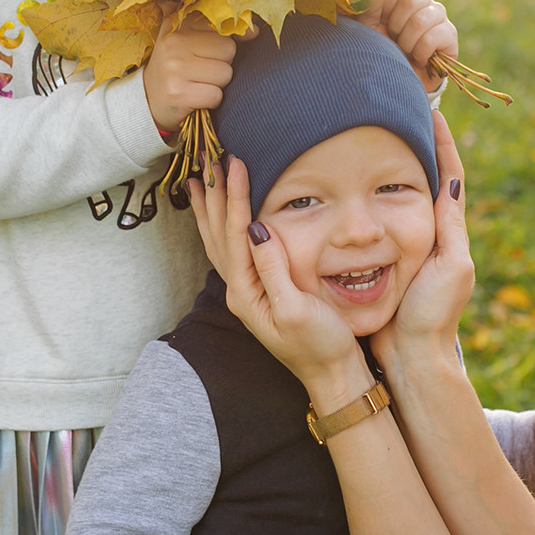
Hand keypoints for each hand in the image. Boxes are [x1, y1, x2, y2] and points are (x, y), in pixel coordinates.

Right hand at [144, 14, 236, 134]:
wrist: (147, 99)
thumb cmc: (177, 67)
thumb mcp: (189, 40)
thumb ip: (221, 30)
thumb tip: (255, 30)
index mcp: (178, 24)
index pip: (223, 25)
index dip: (230, 39)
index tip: (218, 50)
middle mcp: (174, 42)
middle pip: (229, 50)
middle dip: (222, 63)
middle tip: (201, 70)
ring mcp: (175, 68)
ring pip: (225, 73)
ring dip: (218, 83)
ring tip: (198, 83)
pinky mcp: (178, 93)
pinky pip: (217, 95)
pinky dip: (212, 100)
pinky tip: (196, 97)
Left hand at [189, 157, 374, 409]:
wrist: (334, 376)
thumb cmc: (321, 346)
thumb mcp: (298, 310)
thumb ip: (274, 271)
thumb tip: (255, 228)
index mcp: (247, 292)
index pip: (236, 234)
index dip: (234, 197)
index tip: (234, 163)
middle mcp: (241, 291)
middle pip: (219, 234)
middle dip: (213, 195)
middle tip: (206, 159)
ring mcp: (249, 292)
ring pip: (221, 241)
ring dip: (211, 209)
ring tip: (200, 180)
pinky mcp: (262, 292)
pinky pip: (234, 251)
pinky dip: (225, 227)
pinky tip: (227, 216)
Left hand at [357, 0, 455, 91]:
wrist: (396, 82)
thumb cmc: (381, 51)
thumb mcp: (368, 28)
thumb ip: (369, 4)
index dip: (386, 4)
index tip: (380, 22)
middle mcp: (421, 1)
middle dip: (396, 26)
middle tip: (394, 40)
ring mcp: (438, 15)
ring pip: (422, 19)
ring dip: (407, 42)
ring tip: (405, 51)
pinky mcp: (450, 34)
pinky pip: (434, 36)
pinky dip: (421, 52)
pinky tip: (419, 59)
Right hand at [370, 111, 473, 369]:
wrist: (410, 356)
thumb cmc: (431, 314)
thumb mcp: (450, 267)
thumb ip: (449, 225)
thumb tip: (451, 180)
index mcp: (447, 230)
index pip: (449, 173)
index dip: (441, 142)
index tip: (430, 110)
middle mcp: (427, 233)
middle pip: (422, 178)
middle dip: (413, 145)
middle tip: (398, 112)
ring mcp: (404, 245)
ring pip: (393, 194)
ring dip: (386, 165)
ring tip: (371, 135)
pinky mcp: (381, 258)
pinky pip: (370, 217)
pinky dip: (364, 195)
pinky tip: (345, 182)